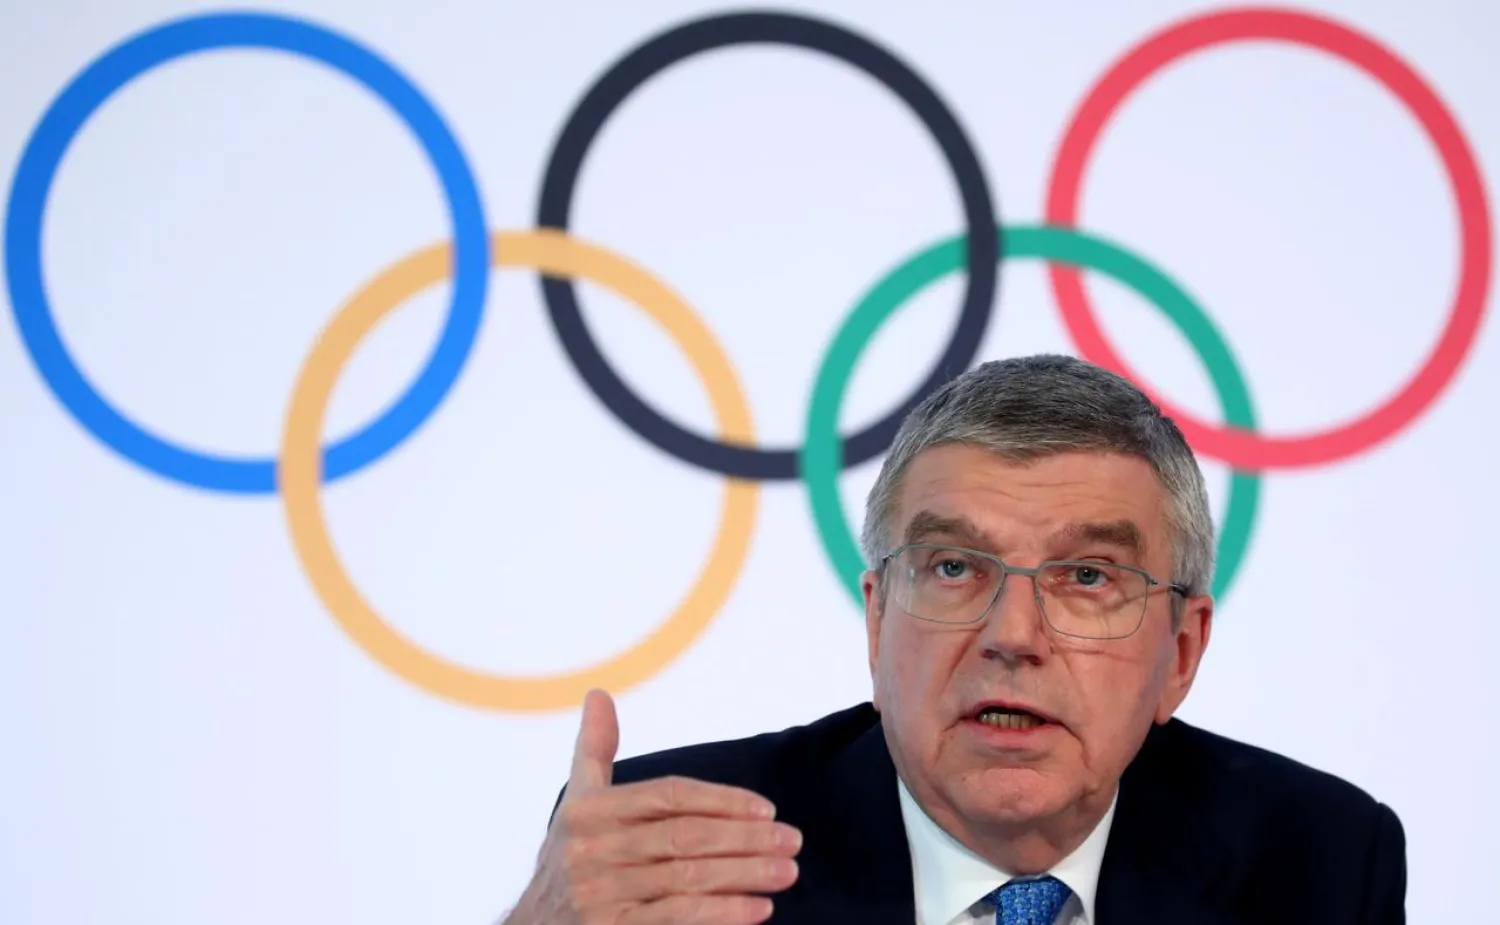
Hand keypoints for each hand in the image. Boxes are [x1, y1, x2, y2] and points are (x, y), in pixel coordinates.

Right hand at [502, 689, 801, 924]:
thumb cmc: (569, 859)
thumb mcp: (577, 803)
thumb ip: (594, 750)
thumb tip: (598, 693)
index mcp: (589, 811)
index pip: (669, 796)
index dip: (722, 800)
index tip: (767, 809)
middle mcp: (590, 852)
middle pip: (685, 838)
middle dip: (746, 839)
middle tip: (792, 840)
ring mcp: (600, 897)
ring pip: (687, 879)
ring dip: (745, 875)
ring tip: (786, 872)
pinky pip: (677, 919)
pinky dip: (722, 914)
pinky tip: (757, 909)